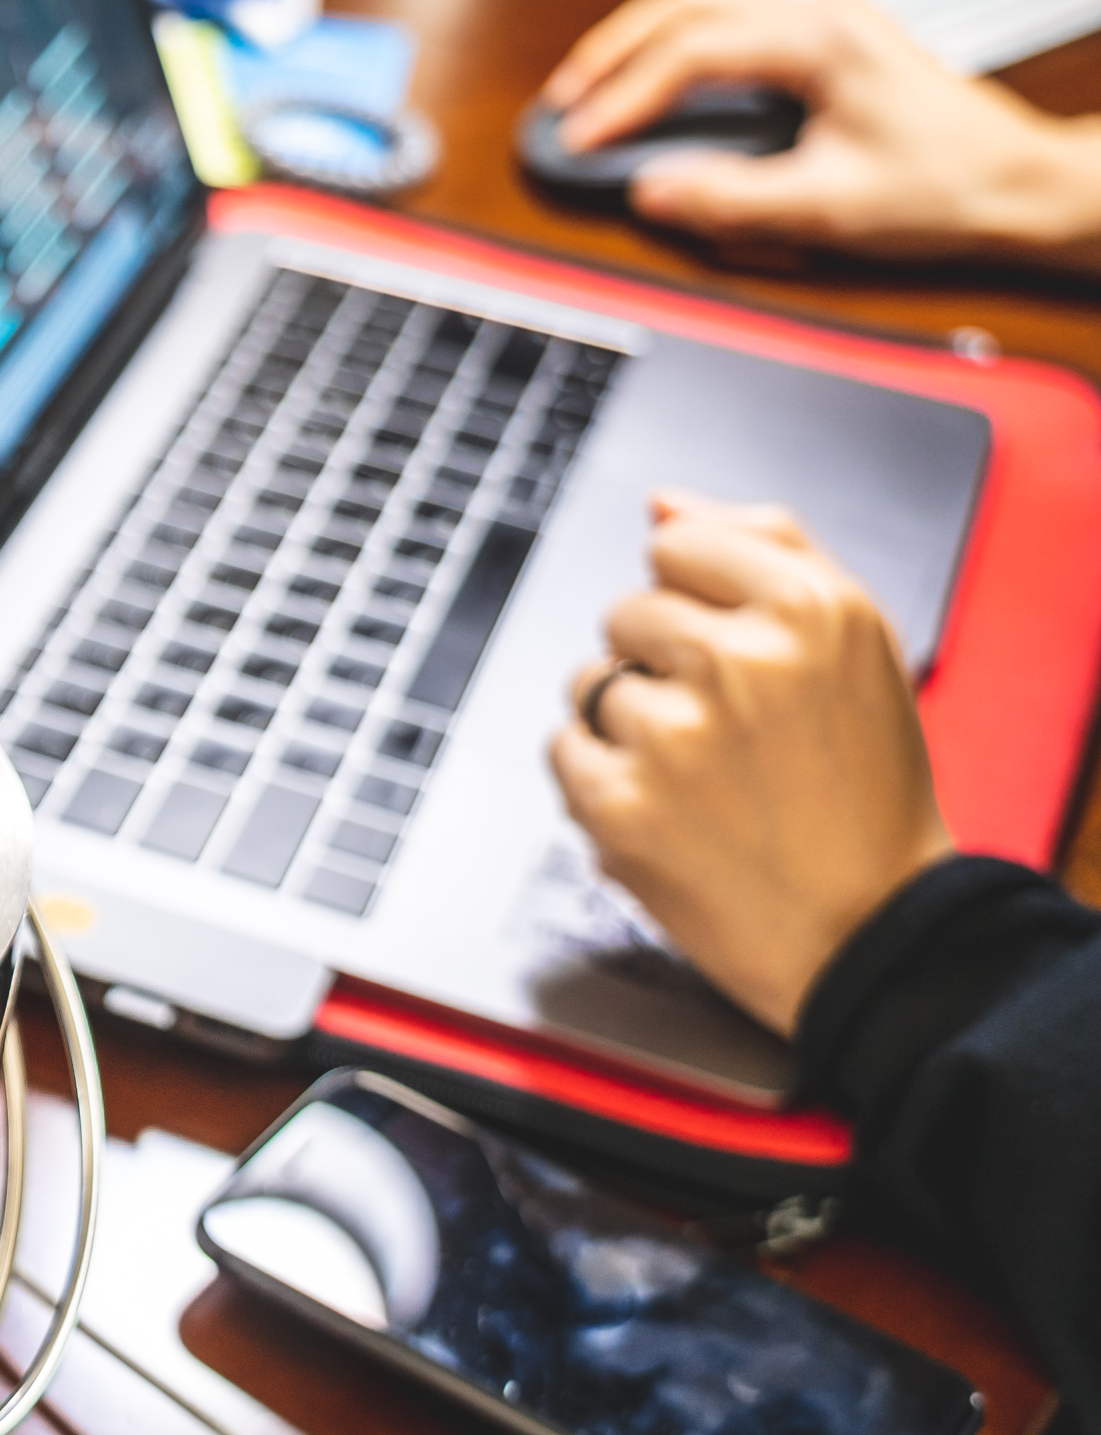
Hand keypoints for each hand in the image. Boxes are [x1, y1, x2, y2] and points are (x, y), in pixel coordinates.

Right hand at [541, 0, 1100, 274]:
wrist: (1019, 187)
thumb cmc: (947, 188)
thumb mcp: (829, 207)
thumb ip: (731, 199)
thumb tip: (651, 191)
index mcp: (823, 37)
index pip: (692, 51)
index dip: (624, 97)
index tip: (580, 137)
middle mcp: (822, 14)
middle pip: (686, 6)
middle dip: (612, 53)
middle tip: (562, 101)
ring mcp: (824, 24)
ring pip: (704, 10)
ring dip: (640, 48)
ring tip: (592, 93)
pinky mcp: (824, 47)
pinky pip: (729, 30)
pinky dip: (676, 55)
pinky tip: (654, 88)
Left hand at [547, 494, 953, 1035]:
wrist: (871, 931)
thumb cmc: (863, 785)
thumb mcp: (856, 642)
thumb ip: (763, 546)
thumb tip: (659, 503)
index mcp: (811, 607)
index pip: (677, 544)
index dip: (700, 601)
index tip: (739, 651)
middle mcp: (742, 660)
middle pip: (625, 610)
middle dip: (661, 662)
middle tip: (733, 731)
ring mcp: (673, 735)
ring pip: (589, 681)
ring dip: (628, 724)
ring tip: (706, 778)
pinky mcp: (618, 803)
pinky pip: (563, 748)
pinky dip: (600, 780)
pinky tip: (669, 812)